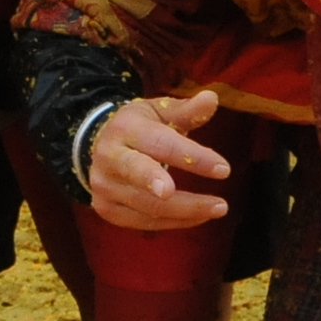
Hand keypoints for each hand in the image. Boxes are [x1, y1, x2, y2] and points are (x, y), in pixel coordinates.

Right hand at [85, 91, 230, 231]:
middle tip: (202, 200)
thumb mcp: (159, 112)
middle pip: (139, 174)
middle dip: (172, 187)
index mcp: (125, 128)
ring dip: (186, 210)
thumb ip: (187, 110)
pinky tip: (197, 217)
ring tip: (218, 208)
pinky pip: (143, 222)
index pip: (160, 143)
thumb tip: (212, 98)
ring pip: (146, 205)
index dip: (192, 157)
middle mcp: (109, 157)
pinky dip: (174, 222)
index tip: (224, 169)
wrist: (97, 145)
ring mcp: (104, 186)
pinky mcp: (105, 209)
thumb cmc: (139, 127)